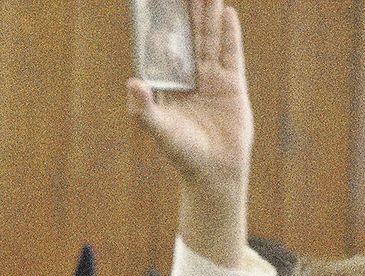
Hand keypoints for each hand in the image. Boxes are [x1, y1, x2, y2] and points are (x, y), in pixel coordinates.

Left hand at [127, 0, 251, 265]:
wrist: (214, 171)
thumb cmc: (182, 154)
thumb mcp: (160, 130)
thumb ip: (144, 109)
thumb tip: (132, 83)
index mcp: (168, 86)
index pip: (164, 51)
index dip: (162, 30)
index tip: (157, 6)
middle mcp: (189, 79)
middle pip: (188, 40)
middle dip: (187, 15)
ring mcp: (212, 80)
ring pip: (209, 42)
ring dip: (208, 17)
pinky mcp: (233, 84)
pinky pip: (231, 54)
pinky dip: (229, 34)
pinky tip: (226, 13)